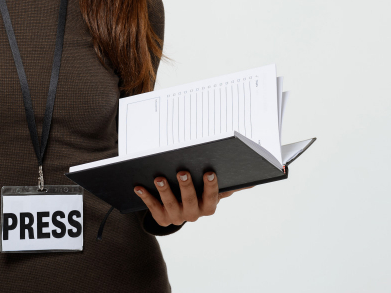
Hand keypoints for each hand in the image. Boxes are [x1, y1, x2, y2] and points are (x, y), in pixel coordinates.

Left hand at [133, 171, 252, 226]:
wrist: (177, 209)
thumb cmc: (198, 194)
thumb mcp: (212, 190)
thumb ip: (230, 186)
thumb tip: (252, 181)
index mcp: (207, 207)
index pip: (212, 198)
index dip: (211, 187)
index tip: (210, 172)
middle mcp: (193, 215)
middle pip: (190, 202)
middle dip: (186, 187)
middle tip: (182, 172)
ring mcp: (176, 217)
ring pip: (170, 205)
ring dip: (165, 191)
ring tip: (160, 178)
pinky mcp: (161, 218)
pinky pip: (153, 208)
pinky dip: (146, 197)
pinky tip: (138, 186)